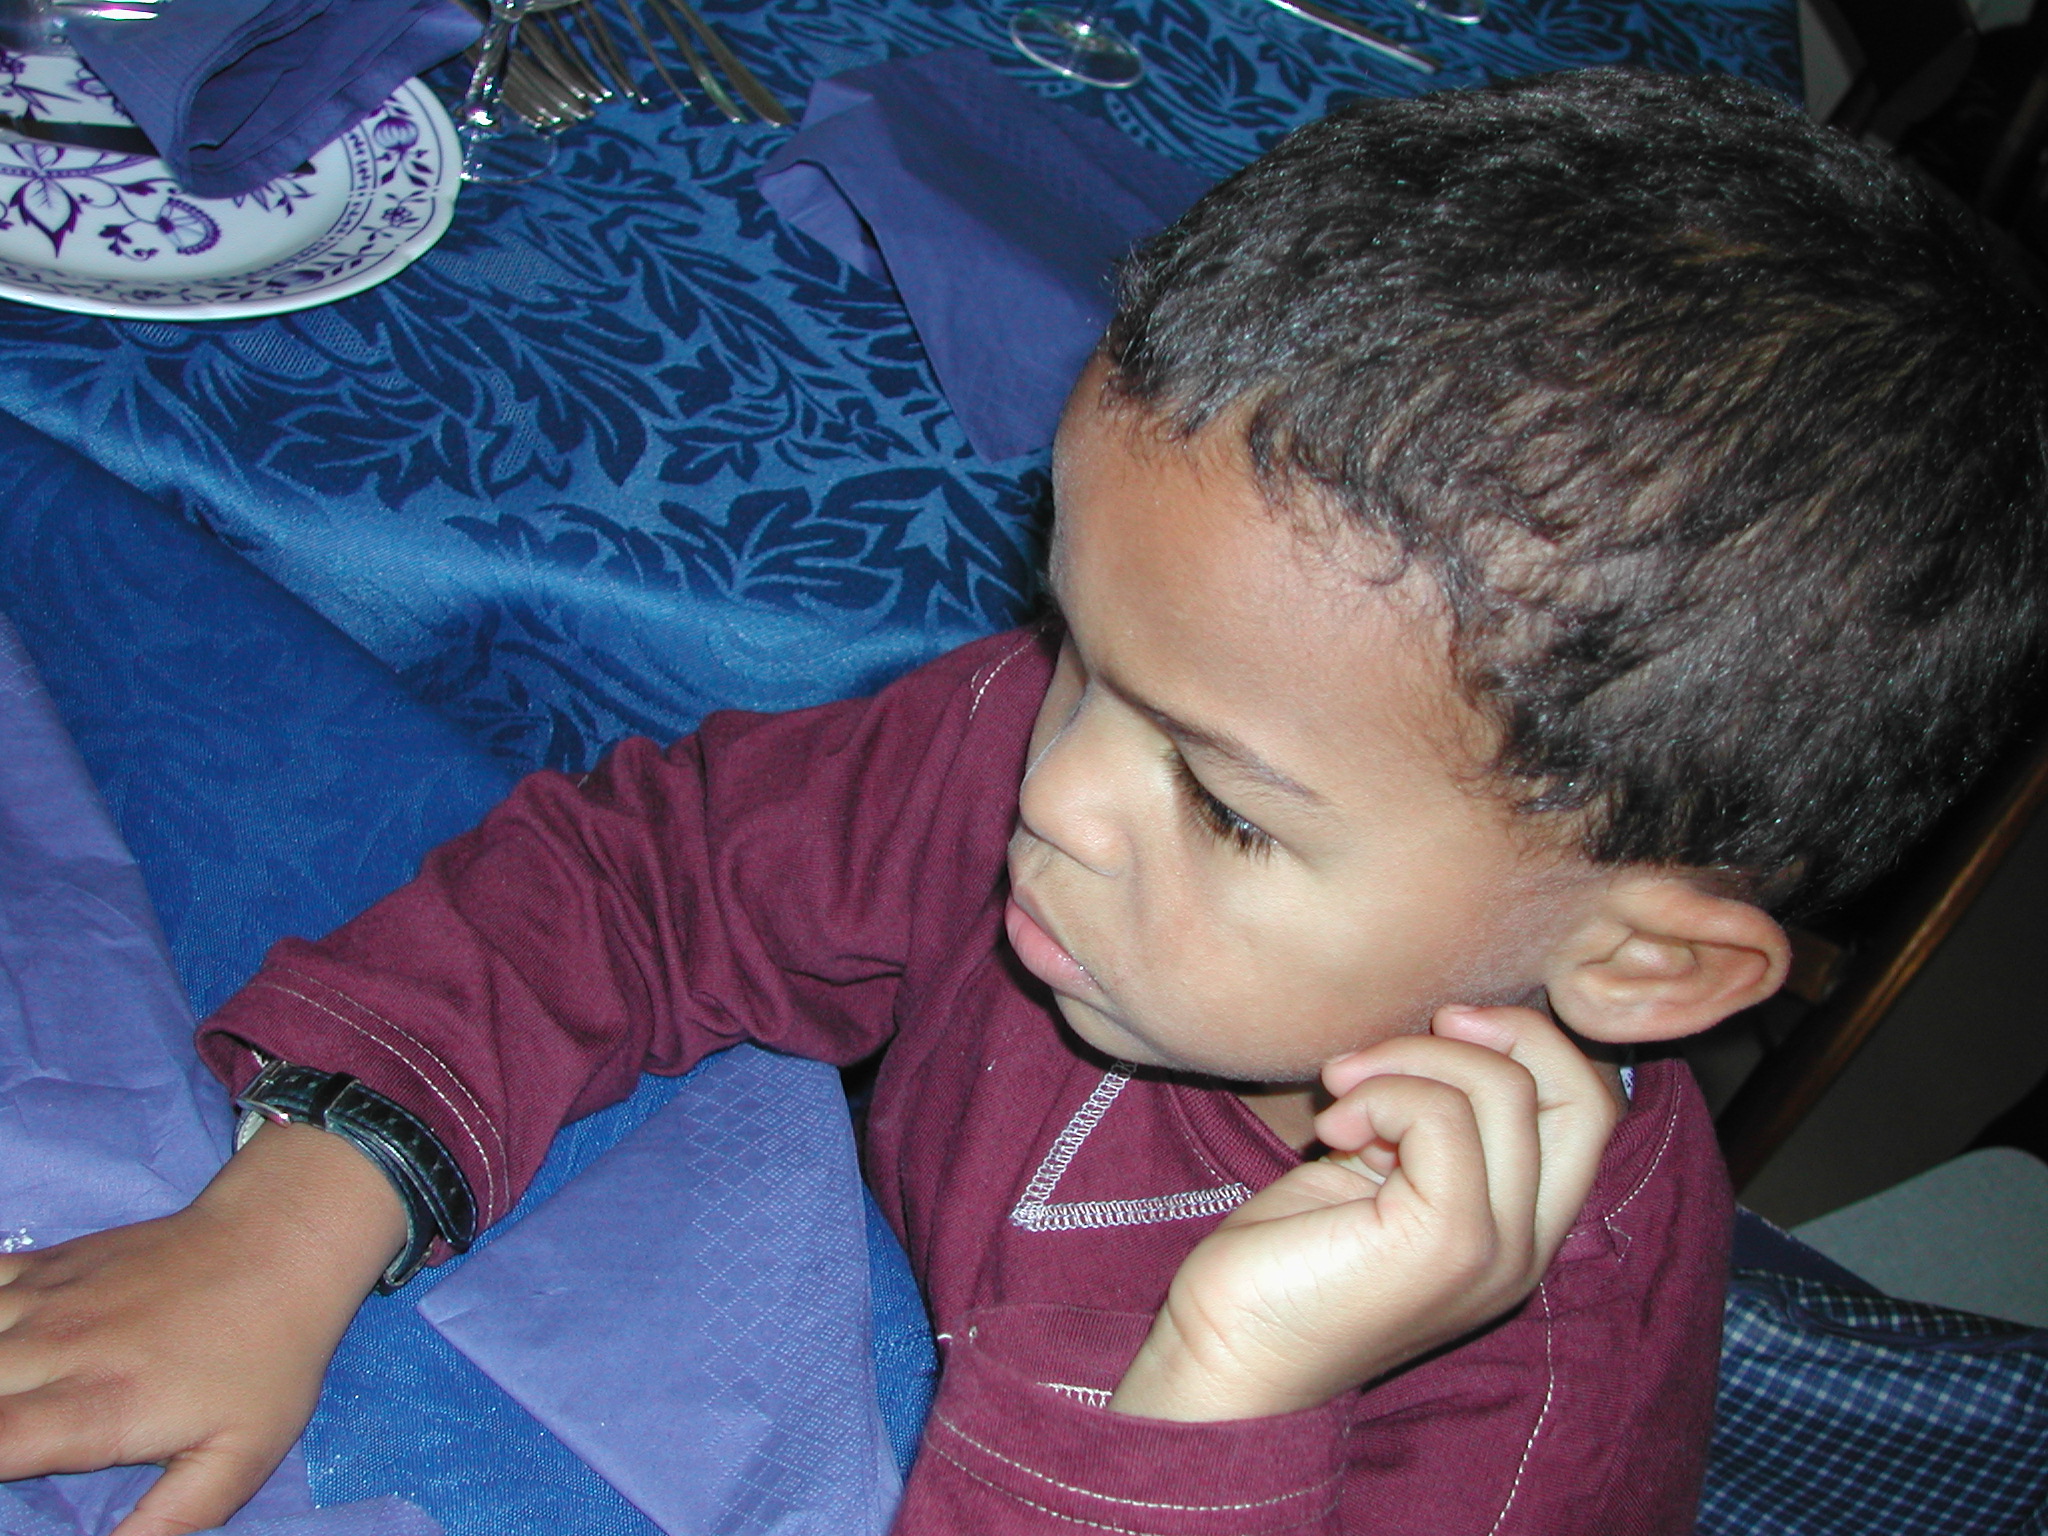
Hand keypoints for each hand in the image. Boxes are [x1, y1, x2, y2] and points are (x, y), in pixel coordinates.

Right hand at [0, 1123, 407, 1535]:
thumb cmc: (267, 1357)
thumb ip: (170, 1522)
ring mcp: (47, 1299)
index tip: (1, 1476)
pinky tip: (2, 1354)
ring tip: (8, 1406)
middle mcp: (58, 1349)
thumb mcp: (240, 1457)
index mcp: (100, 1406)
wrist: (279, 1244)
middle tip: (15, 1441)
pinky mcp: (48, 1266)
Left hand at [1109, 1006, 1619, 1420]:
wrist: (1226, 1349)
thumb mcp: (1379, 1165)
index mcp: (1518, 1227)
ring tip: (1340, 1093)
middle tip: (1392, 1049)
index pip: (1592, 1109)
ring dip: (1406, 1060)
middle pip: (1580, 1096)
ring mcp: (1496, 1250)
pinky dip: (1382, 1093)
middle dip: (1493, 1034)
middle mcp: (1526, 1247)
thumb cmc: (1287, 1257)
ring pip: (1504, 1090)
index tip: (1443, 1022)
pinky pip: (1442, 1115)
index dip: (1531, 1043)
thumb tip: (1452, 1027)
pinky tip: (1332, 1130)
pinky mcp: (1449, 1242)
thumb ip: (1432, 1117)